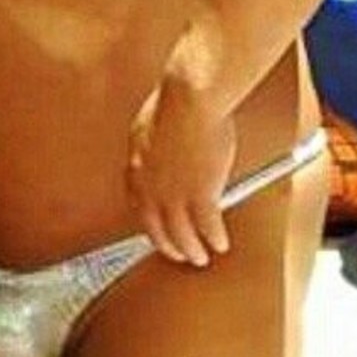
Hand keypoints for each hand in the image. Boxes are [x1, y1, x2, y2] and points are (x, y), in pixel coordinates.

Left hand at [126, 85, 236, 266]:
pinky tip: (220, 244)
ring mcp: (173, 194)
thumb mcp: (151, 126)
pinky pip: (207, 226)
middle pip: (155, 226)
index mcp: (136, 167)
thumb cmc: (176, 101)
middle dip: (166, 244)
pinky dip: (214, 238)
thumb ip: (154, 146)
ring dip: (190, 249)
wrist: (191, 99)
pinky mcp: (200, 195)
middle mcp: (150, 186)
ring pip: (180, 234)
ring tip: (199, 258)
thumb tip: (163, 151)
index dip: (149, 220)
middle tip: (176, 253)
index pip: (138, 204)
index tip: (156, 227)